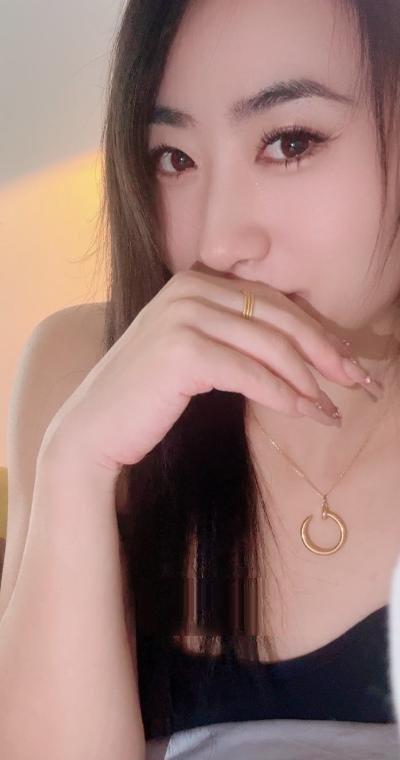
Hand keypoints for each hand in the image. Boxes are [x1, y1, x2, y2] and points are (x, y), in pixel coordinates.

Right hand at [41, 267, 378, 474]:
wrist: (94, 428)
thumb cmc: (148, 396)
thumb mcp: (196, 354)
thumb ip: (238, 340)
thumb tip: (303, 354)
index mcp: (195, 281)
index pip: (273, 302)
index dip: (318, 331)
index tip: (348, 361)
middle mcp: (189, 288)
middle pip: (279, 318)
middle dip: (327, 352)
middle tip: (359, 382)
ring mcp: (183, 315)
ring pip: (270, 346)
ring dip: (310, 382)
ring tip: (333, 410)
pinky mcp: (182, 351)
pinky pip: (251, 374)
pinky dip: (285, 396)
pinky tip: (306, 414)